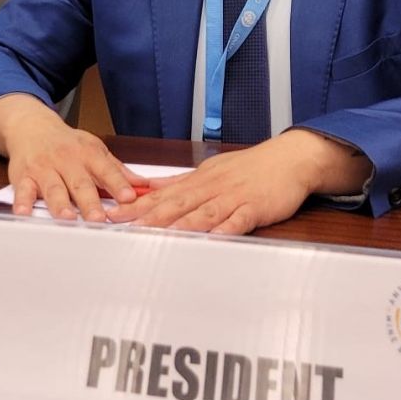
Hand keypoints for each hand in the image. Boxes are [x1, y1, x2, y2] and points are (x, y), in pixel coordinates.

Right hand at [0, 94, 146, 221]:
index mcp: (88, 154)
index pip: (106, 170)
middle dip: (90, 201)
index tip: (129, 197)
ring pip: (53, 188)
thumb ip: (116, 170)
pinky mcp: (24, 177)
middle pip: (80, 183)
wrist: (31, 127)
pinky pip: (23, 190)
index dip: (118, 183)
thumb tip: (143, 185)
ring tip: (68, 219)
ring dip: (60, 204)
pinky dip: (23, 202)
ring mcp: (45, 168)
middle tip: (99, 219)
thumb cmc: (67, 143)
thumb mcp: (94, 149)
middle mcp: (67, 160)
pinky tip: (25, 213)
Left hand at [105, 130, 370, 234]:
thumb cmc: (250, 168)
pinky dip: (222, 230)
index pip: (161, 193)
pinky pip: (236, 221)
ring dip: (178, 227)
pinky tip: (210, 241)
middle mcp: (210, 187)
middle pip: (175, 204)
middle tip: (123, 229)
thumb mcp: (211, 170)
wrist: (290, 159)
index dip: (135, 205)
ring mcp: (232, 197)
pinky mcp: (254, 208)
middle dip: (147, 217)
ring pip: (201, 213)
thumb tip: (149, 189)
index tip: (111, 214)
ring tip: (156, 240)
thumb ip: (181, 183)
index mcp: (199, 179)